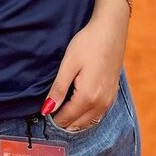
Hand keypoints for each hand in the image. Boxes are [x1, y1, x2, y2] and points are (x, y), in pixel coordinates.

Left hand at [42, 7, 128, 131]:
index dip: (52, 119)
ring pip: (88, 123)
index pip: (66, 119)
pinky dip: (85, 117)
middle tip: (49, 111)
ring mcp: (109, 102)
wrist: (111, 31)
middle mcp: (101, 104)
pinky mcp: (112, 96)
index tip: (42, 114)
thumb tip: (46, 110)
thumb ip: (58, 89)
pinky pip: (97, 116)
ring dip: (74, 121)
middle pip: (77, 124)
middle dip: (63, 122)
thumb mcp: (68, 64)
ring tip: (60, 110)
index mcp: (88, 97)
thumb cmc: (88, 44)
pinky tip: (77, 107)